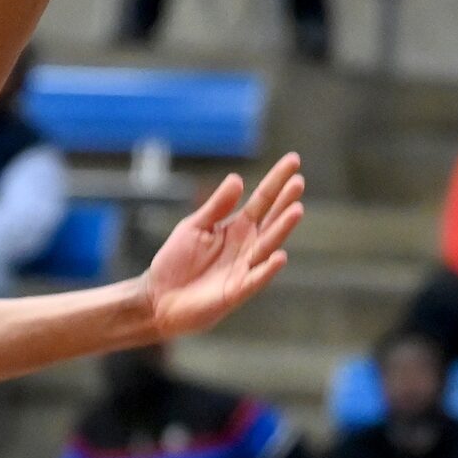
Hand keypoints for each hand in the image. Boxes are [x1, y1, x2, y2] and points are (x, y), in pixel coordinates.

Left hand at [143, 156, 304, 340]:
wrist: (159, 297)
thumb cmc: (177, 261)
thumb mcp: (195, 227)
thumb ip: (217, 206)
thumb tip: (237, 178)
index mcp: (237, 227)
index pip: (263, 200)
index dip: (277, 181)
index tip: (294, 160)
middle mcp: (247, 245)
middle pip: (271, 220)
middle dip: (285, 202)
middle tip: (298, 181)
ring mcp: (244, 268)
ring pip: (268, 246)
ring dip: (282, 229)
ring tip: (296, 210)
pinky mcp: (236, 291)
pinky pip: (255, 279)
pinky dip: (267, 269)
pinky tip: (280, 256)